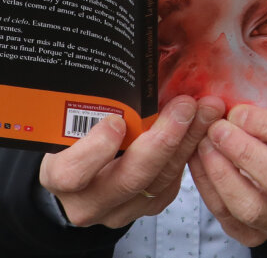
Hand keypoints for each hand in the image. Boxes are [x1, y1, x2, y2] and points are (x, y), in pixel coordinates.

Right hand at [39, 95, 222, 227]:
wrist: (85, 165)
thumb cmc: (79, 130)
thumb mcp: (74, 113)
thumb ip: (92, 98)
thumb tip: (116, 55)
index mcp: (59, 175)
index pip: (72, 173)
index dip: (95, 150)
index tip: (117, 121)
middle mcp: (86, 202)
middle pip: (128, 179)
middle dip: (163, 140)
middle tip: (185, 105)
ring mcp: (117, 211)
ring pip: (158, 182)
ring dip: (186, 141)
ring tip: (206, 109)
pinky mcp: (144, 209)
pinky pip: (170, 186)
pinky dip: (188, 153)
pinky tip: (201, 126)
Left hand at [188, 104, 266, 245]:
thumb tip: (234, 105)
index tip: (240, 112)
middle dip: (245, 152)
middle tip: (218, 129)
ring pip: (253, 208)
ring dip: (223, 173)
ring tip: (205, 145)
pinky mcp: (259, 237)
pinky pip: (229, 218)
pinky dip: (209, 189)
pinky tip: (199, 162)